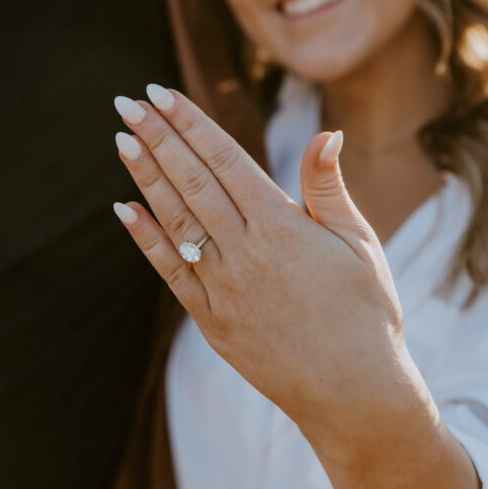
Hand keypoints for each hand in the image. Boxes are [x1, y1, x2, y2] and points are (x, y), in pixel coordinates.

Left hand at [113, 85, 429, 459]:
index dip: (190, 123)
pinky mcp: (211, 319)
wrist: (354, 394)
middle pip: (192, 181)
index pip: (224, 159)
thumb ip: (328, 187)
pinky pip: (171, 272)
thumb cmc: (366, 312)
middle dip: (157, 138)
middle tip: (128, 103)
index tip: (161, 94)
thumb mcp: (358, 242)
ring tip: (122, 141)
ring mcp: (223, 287)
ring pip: (175, 220)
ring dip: (146, 178)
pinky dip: (146, 239)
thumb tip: (325, 134)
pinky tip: (125, 209)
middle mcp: (245, 251)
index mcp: (281, 226)